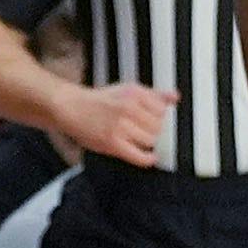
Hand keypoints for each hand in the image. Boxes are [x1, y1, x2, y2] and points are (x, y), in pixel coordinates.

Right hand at [58, 80, 177, 165]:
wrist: (72, 107)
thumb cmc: (100, 100)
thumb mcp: (128, 89)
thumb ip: (154, 94)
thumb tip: (175, 97)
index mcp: (135, 93)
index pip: (163, 110)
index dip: (164, 118)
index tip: (163, 123)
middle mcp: (129, 108)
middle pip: (159, 126)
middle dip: (158, 131)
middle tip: (151, 133)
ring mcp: (120, 126)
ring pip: (150, 140)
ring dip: (151, 143)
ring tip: (145, 141)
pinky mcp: (112, 143)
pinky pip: (138, 155)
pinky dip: (147, 158)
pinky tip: (150, 157)